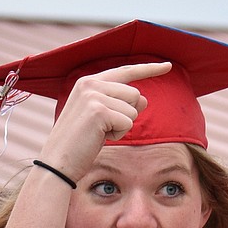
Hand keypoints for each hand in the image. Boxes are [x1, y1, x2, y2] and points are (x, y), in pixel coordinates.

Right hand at [37, 61, 172, 177]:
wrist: (58, 161)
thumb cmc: (80, 142)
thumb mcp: (102, 118)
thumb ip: (120, 104)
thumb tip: (143, 98)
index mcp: (88, 82)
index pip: (125, 71)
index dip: (148, 69)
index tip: (168, 66)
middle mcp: (90, 83)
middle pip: (134, 93)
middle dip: (128, 114)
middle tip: (105, 128)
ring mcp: (93, 95)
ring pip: (133, 109)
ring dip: (123, 126)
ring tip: (100, 133)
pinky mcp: (99, 110)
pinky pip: (128, 122)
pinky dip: (119, 134)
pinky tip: (100, 138)